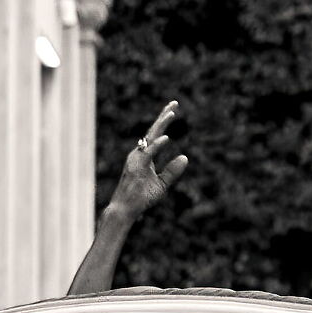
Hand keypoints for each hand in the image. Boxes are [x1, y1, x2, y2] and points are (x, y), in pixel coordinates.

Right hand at [102, 103, 189, 223]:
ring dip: (161, 125)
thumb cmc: (141, 197)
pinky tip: (166, 138)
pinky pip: (148, 154)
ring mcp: (136, 159)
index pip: (155, 135)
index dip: (164, 122)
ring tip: (172, 113)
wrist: (126, 209)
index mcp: (145, 155)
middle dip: (164, 116)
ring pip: (150, 138)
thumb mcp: (161, 184)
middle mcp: (139, 153)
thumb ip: (172, 171)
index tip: (173, 109)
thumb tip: (185, 157)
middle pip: (153, 131)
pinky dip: (157, 145)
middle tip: (175, 103)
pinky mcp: (136, 167)